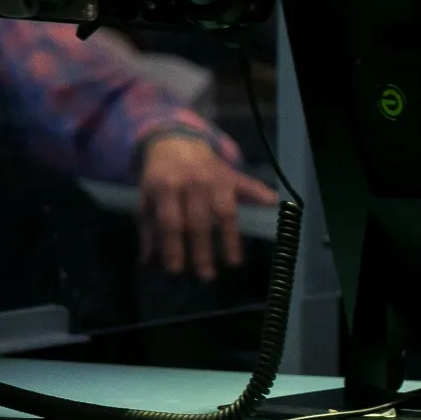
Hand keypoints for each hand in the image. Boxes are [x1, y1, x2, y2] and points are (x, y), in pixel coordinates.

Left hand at [137, 134, 279, 280]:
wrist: (177, 144)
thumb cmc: (161, 180)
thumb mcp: (147, 201)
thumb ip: (149, 231)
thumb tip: (148, 263)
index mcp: (165, 186)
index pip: (171, 222)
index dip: (173, 247)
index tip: (177, 270)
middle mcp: (192, 181)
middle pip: (198, 221)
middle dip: (202, 251)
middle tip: (206, 276)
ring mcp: (215, 177)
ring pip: (224, 211)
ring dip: (229, 239)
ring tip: (233, 262)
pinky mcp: (233, 175)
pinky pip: (249, 187)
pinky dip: (262, 195)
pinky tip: (274, 205)